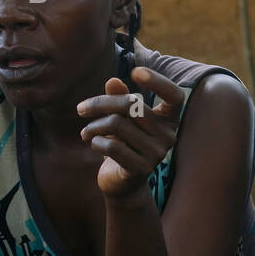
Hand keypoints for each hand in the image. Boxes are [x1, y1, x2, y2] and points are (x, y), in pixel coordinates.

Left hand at [78, 66, 183, 200]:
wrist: (122, 184)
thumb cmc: (123, 144)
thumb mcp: (121, 120)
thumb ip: (120, 99)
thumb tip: (113, 81)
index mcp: (168, 121)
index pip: (174, 96)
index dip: (158, 82)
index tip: (135, 71)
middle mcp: (169, 136)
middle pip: (132, 106)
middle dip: (100, 104)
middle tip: (81, 109)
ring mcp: (157, 154)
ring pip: (117, 125)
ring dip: (93, 126)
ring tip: (85, 132)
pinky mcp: (141, 169)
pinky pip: (111, 146)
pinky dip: (95, 142)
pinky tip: (94, 144)